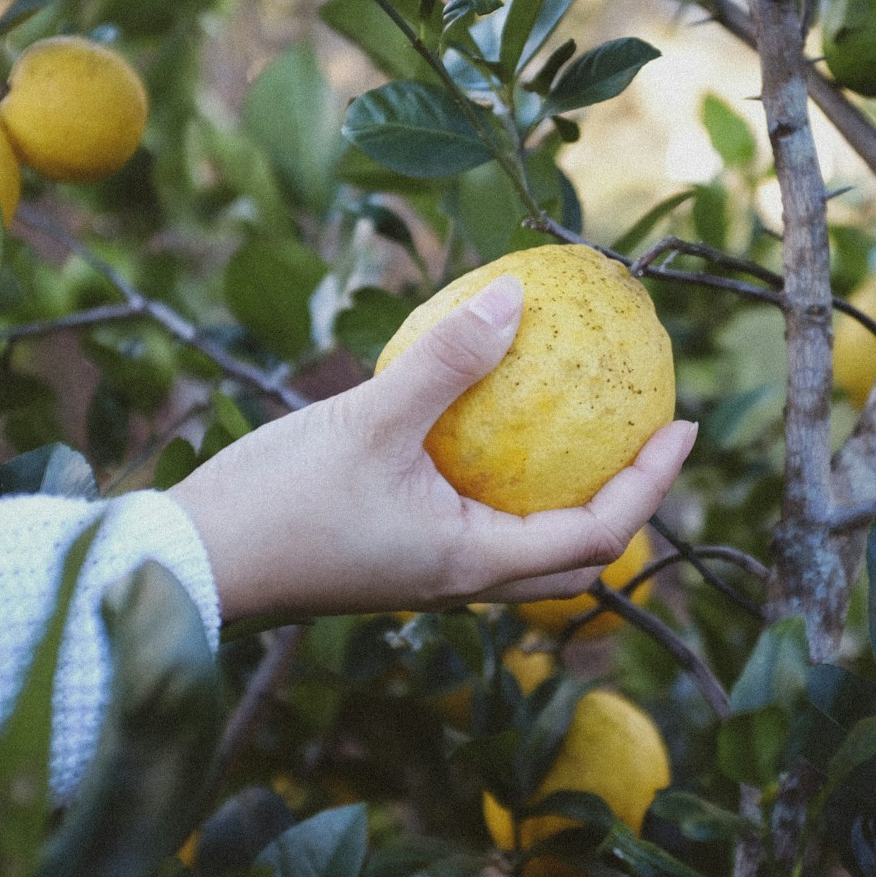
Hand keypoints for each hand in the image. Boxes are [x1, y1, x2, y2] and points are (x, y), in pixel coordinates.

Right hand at [166, 275, 697, 620]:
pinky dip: (509, 483)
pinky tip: (489, 423)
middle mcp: (460, 579)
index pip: (597, 534)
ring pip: (526, 545)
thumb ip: (447, 361)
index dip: (653, 484)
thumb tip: (519, 297)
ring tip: (583, 429)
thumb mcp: (369, 420)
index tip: (685, 426)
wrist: (190, 564)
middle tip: (647, 435)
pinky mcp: (396, 554)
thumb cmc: (278, 504)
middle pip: (573, 557)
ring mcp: (427, 572)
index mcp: (472, 562)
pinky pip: (478, 521)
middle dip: (626, 502)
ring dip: (568, 497)